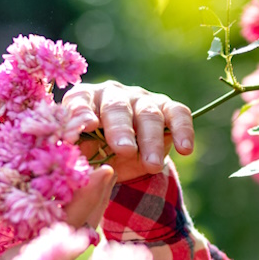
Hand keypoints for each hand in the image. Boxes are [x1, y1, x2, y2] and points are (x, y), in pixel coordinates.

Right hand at [0, 167, 117, 259]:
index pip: (65, 226)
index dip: (86, 197)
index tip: (101, 171)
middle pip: (80, 235)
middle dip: (94, 201)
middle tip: (103, 171)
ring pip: (73, 248)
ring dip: (83, 215)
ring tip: (89, 184)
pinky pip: (58, 256)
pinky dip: (65, 231)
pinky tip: (62, 212)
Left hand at [62, 81, 194, 181]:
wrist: (120, 158)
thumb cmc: (92, 152)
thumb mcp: (79, 155)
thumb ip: (73, 155)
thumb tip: (73, 161)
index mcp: (84, 100)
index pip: (80, 101)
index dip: (83, 112)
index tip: (88, 126)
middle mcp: (113, 94)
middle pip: (117, 108)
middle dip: (121, 130)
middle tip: (124, 150)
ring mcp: (142, 99)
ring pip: (148, 114)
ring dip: (151, 141)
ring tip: (151, 165)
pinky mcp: (167, 107)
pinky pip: (178, 114)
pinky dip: (183, 130)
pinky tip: (185, 149)